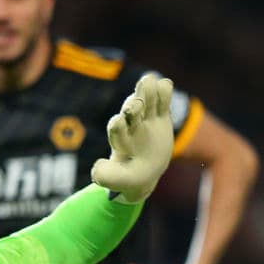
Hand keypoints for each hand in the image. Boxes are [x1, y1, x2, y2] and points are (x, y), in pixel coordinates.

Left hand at [91, 73, 173, 203]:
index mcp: (120, 139)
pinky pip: (163, 100)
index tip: (118, 123)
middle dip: (133, 105)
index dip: (118, 124)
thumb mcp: (120, 181)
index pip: (117, 127)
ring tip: (150, 81)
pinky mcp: (161, 116)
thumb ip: (106, 176)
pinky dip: (164, 90)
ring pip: (145, 99)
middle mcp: (131, 125)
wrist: (145, 172)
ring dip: (146, 90)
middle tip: (134, 106)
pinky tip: (165, 85)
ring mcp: (146, 119)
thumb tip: (97, 166)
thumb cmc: (130, 177)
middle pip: (131, 109)